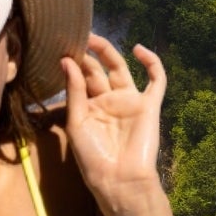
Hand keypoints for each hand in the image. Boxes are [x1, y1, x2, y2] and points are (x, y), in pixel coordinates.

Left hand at [61, 34, 165, 199]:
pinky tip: (139, 49)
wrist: (119, 178)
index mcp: (89, 107)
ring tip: (93, 38)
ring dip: (109, 53)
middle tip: (75, 37)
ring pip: (121, 69)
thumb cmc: (93, 156)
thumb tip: (66, 61)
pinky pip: (156, 80)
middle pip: (98, 71)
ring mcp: (130, 102)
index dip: (73, 63)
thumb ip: (74, 91)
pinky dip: (152, 63)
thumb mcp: (76, 122)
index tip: (59, 47)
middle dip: (88, 54)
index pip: (81, 79)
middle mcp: (109, 102)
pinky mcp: (149, 106)